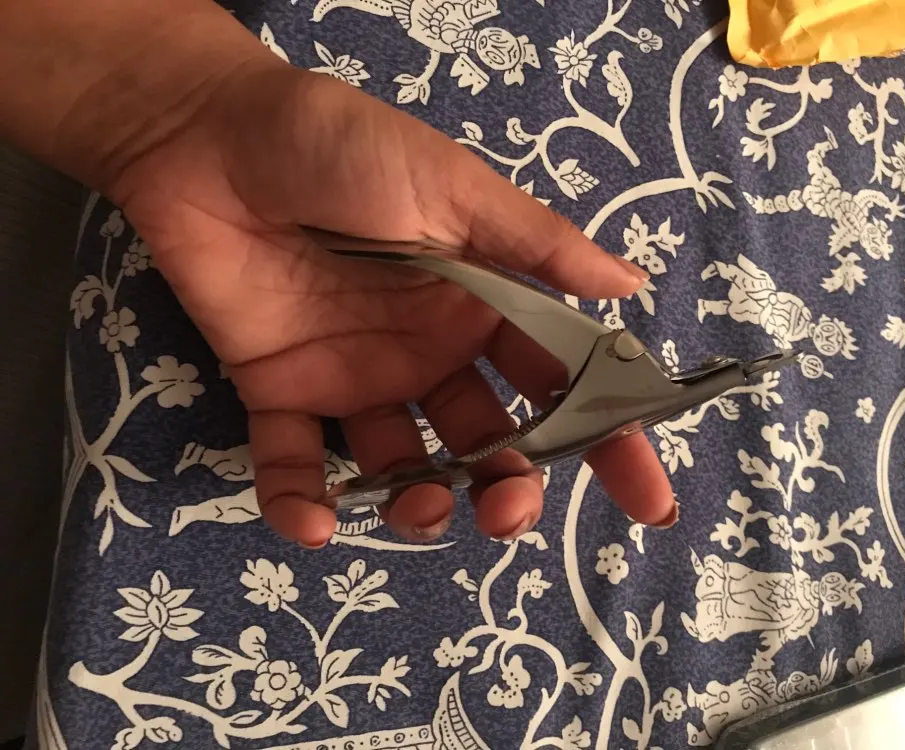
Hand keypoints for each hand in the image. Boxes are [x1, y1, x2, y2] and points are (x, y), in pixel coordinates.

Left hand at [108, 52, 676, 546]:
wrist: (212, 134)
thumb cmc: (345, 149)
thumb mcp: (453, 186)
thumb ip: (538, 246)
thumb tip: (634, 286)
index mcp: (481, 307)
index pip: (559, 385)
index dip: (607, 442)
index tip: (648, 502)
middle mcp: (428, 354)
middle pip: (486, 443)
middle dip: (509, 487)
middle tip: (507, 507)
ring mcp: (355, 378)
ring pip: (402, 467)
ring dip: (420, 504)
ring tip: (422, 508)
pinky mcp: (279, 390)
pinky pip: (294, 463)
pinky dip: (301, 502)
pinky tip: (314, 522)